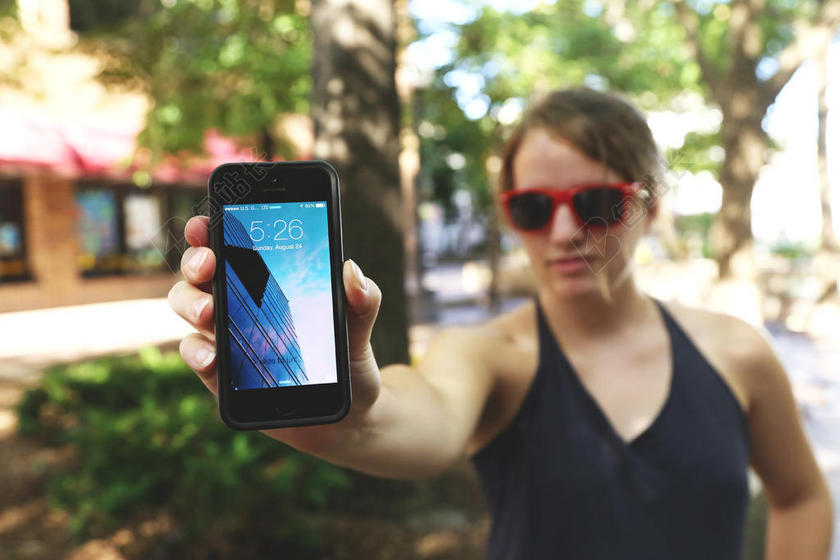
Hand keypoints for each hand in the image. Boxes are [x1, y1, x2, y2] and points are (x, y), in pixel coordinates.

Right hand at [168, 216, 383, 451]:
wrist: (346, 416)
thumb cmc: (348, 362)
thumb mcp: (359, 328)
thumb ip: (362, 300)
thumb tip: (352, 270)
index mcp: (267, 284)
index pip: (233, 247)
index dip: (212, 229)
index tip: (205, 221)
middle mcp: (239, 305)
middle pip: (200, 272)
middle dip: (196, 261)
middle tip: (208, 264)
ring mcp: (226, 339)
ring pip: (189, 308)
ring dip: (190, 303)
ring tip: (209, 311)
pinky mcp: (222, 377)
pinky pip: (197, 356)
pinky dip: (197, 352)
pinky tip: (211, 356)